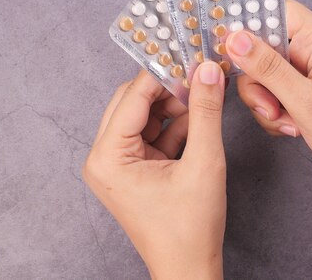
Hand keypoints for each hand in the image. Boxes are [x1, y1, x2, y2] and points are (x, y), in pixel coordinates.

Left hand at [83, 61, 225, 279]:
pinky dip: (174, 125)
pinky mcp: (131, 169)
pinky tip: (198, 118)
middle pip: (133, 103)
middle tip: (198, 75)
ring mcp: (116, 164)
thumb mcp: (203, 163)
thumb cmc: (189, 228)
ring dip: (173, 106)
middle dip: (167, 89)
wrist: (188, 269)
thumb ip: (205, 112)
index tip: (187, 54)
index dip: (162, 73)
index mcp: (108, 157)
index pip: (132, 97)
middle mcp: (104, 158)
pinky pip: (150, 134)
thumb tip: (207, 71)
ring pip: (143, 116)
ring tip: (203, 96)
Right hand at [226, 0, 311, 277]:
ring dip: (265, 101)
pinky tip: (291, 126)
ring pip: (263, 72)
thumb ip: (268, 68)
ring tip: (286, 122)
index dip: (245, 24)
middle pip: (261, 46)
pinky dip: (274, 110)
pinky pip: (273, 89)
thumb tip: (234, 38)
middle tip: (270, 107)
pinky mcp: (306, 86)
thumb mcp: (307, 102)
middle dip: (257, 80)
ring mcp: (309, 68)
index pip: (274, 10)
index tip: (224, 48)